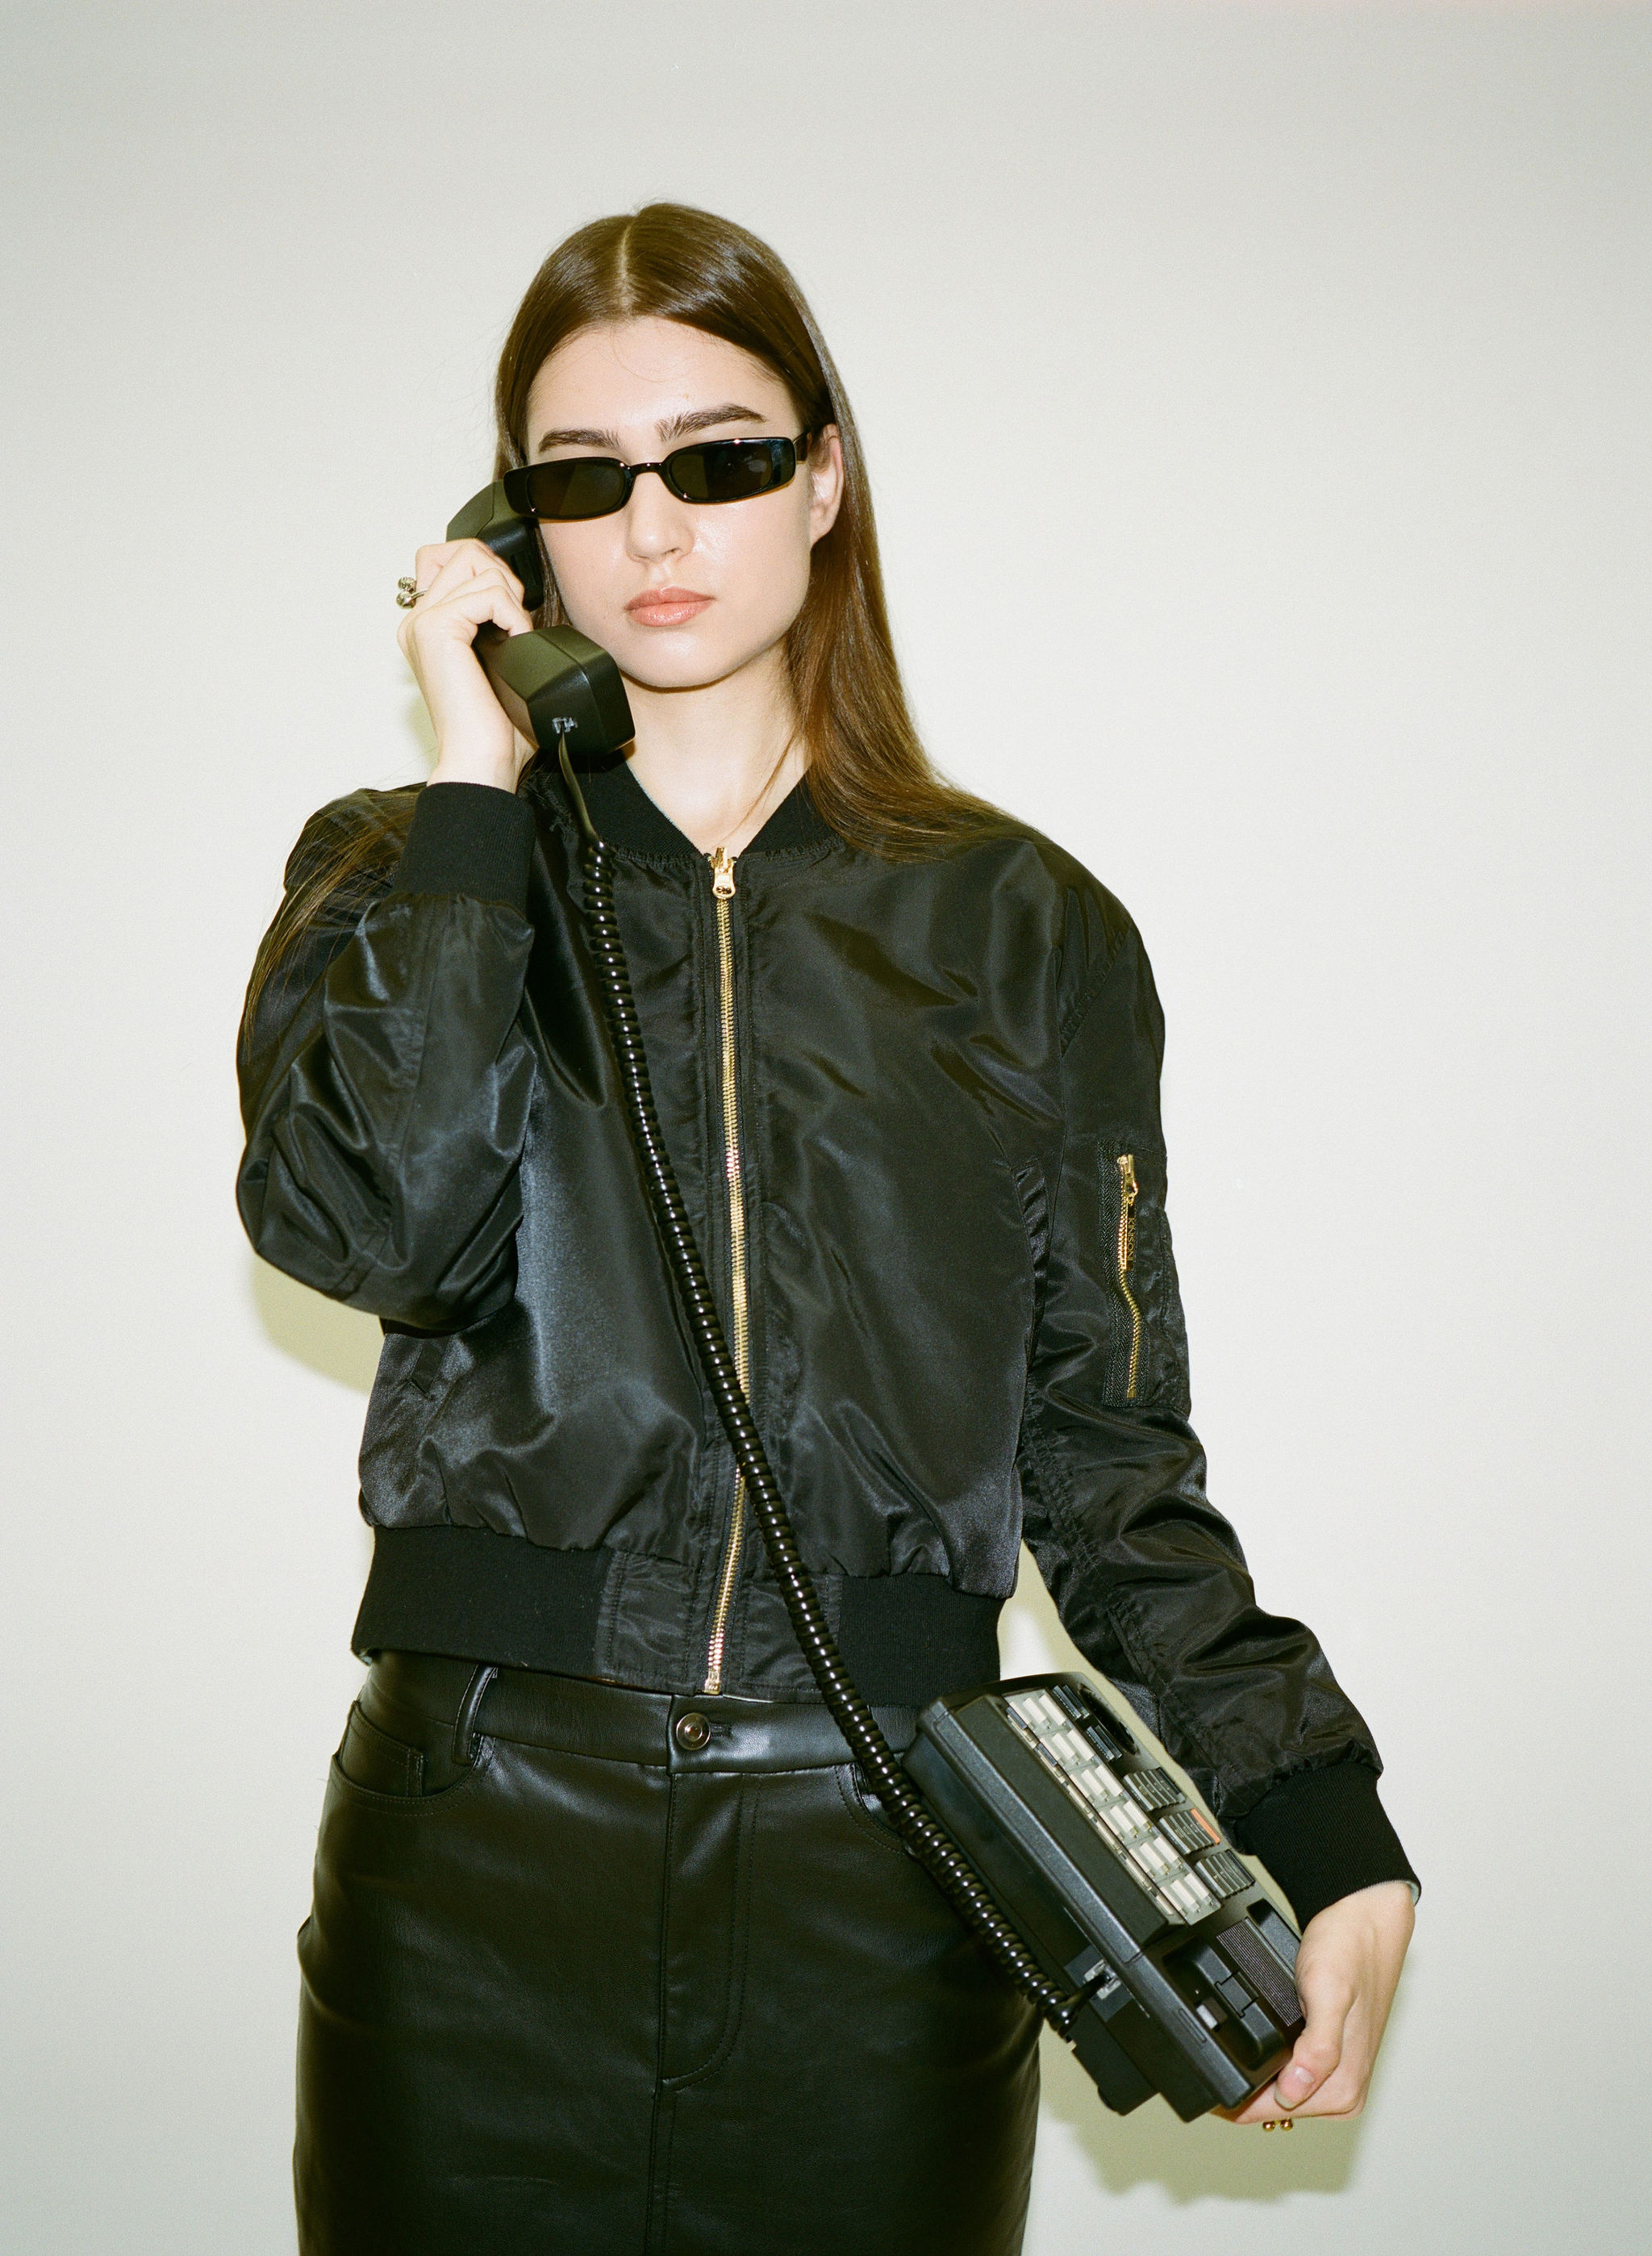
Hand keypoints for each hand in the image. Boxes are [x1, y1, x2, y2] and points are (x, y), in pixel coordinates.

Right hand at [396, 538, 537, 791]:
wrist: (481, 760)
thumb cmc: (494, 728)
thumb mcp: (498, 663)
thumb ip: (495, 622)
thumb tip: (516, 596)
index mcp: (430, 627)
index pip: (455, 559)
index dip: (493, 574)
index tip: (511, 616)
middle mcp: (418, 621)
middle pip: (466, 551)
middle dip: (503, 578)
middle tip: (514, 622)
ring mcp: (423, 622)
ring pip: (478, 565)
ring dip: (511, 600)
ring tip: (514, 638)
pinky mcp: (436, 629)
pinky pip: (488, 593)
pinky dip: (513, 616)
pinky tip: (514, 645)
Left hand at [1223, 1878, 1413, 2124]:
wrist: (1365, 1921)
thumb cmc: (1350, 1950)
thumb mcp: (1329, 1993)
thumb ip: (1318, 2047)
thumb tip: (1294, 2091)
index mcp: (1343, 2087)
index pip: (1269, 2113)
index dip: (1232, 2100)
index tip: (1203, 2081)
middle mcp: (1344, 2090)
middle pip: (1272, 2106)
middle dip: (1242, 2086)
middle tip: (1209, 2055)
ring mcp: (1337, 2075)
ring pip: (1278, 2089)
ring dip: (1255, 2074)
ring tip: (1230, 2044)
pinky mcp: (1329, 2056)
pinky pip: (1288, 2071)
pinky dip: (1270, 2061)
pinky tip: (1258, 2041)